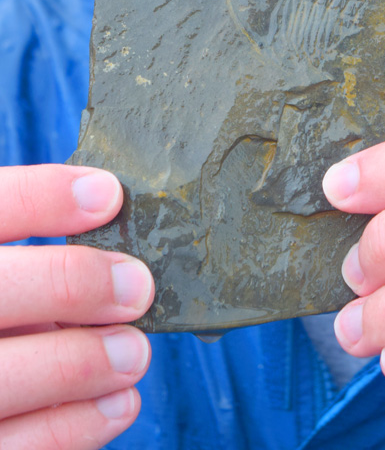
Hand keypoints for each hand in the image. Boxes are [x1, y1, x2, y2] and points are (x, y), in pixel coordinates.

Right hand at [0, 164, 153, 448]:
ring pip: (4, 378)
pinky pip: (17, 447)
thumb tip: (116, 249)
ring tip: (134, 352)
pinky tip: (118, 402)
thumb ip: (32, 260)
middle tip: (137, 286)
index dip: (44, 197)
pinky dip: (74, 426)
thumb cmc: (1, 308)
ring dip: (82, 363)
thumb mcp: (6, 271)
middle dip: (71, 283)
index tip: (109, 195)